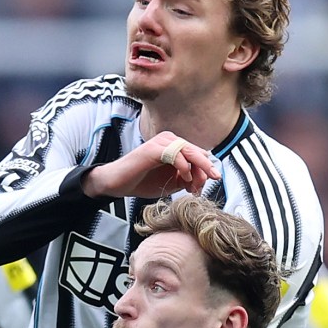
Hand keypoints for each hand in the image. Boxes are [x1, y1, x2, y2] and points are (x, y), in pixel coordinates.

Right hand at [81, 130, 219, 200]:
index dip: (205, 170)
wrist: (116, 184)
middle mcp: (169, 139)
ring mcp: (161, 142)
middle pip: (197, 151)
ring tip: (195, 185)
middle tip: (211, 182)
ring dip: (198, 169)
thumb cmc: (141, 182)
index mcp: (174, 146)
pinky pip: (177, 154)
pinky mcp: (154, 148)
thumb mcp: (170, 182)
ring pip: (190, 151)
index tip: (202, 187)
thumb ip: (186, 179)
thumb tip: (203, 179)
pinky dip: (184, 167)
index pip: (198, 154)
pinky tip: (183, 179)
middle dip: (206, 169)